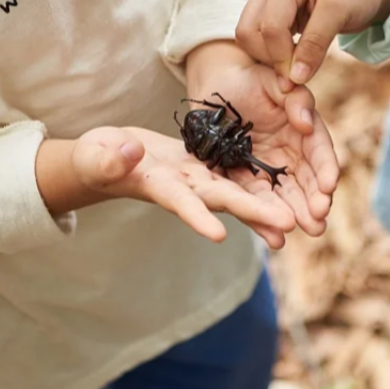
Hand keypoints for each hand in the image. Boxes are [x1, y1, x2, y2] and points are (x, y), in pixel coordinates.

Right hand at [38, 126, 295, 244]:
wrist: (109, 157)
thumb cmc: (94, 159)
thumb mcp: (95, 156)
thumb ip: (109, 159)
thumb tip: (130, 153)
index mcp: (156, 186)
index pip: (179, 202)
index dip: (197, 216)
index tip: (219, 235)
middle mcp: (183, 188)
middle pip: (221, 199)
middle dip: (252, 213)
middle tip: (288, 227)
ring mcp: (195, 179)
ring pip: (234, 191)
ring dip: (263, 207)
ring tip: (294, 222)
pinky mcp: (202, 167)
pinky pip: (233, 174)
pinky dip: (255, 184)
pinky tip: (282, 191)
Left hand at [186, 42, 339, 245]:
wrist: (216, 85)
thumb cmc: (249, 78)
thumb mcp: (273, 80)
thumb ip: (295, 98)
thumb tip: (306, 122)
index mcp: (302, 129)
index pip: (318, 151)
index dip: (325, 168)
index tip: (329, 186)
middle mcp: (289, 153)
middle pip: (305, 181)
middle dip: (313, 201)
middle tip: (319, 221)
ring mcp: (266, 168)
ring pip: (283, 195)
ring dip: (295, 214)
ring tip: (307, 232)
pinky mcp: (242, 179)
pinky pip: (254, 200)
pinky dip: (263, 218)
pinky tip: (274, 236)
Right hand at [235, 0, 389, 84]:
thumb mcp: (341, 13)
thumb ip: (316, 43)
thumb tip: (294, 78)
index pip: (270, 28)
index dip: (282, 58)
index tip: (298, 80)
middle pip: (249, 33)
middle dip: (270, 57)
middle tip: (296, 70)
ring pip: (247, 37)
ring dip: (268, 56)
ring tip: (295, 60)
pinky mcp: (265, 8)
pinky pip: (255, 38)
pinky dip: (270, 52)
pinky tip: (291, 54)